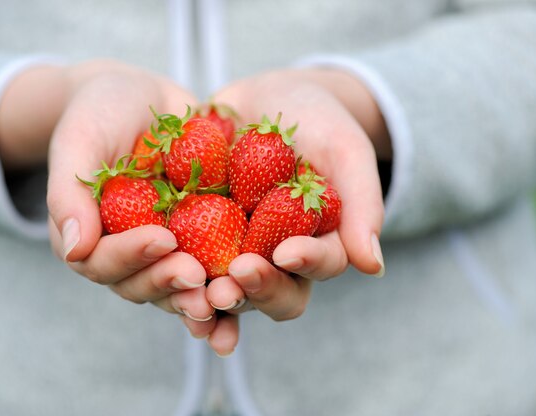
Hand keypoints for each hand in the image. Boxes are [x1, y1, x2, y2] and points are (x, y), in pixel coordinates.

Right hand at [0, 59, 214, 324]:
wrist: (145, 98)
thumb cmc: (102, 113)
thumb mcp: (79, 141)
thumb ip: (70, 194)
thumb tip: (75, 250)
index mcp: (90, 237)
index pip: (103, 262)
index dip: (132, 256)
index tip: (163, 238)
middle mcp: (128, 253)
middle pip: (143, 285)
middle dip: (168, 283)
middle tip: (196, 275)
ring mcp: (166, 251)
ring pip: (179, 289)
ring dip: (201, 299)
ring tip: (227, 294)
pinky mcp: (201, 242)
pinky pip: (214, 270)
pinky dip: (230, 287)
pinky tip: (249, 292)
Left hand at [198, 68, 388, 354]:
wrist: (269, 99)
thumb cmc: (318, 122)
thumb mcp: (346, 151)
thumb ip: (363, 205)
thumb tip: (373, 267)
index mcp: (318, 242)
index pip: (320, 265)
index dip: (307, 263)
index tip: (287, 251)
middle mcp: (278, 257)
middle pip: (275, 291)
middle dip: (257, 289)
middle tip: (236, 276)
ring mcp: (237, 250)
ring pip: (231, 290)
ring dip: (216, 300)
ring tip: (199, 293)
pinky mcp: (199, 238)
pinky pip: (188, 265)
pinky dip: (176, 280)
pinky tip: (162, 282)